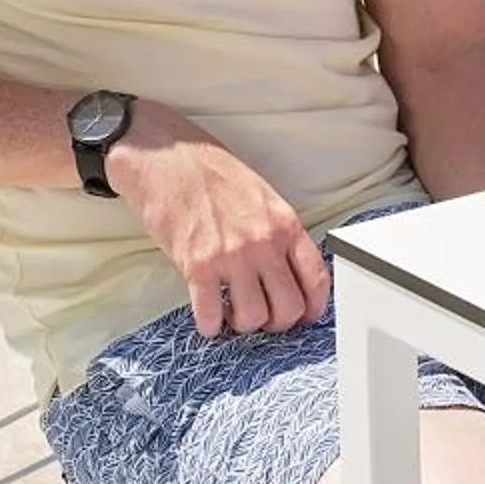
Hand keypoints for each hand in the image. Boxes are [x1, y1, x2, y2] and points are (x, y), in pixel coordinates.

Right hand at [106, 105, 331, 335]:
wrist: (168, 158)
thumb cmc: (213, 174)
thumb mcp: (263, 197)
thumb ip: (279, 233)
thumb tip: (289, 272)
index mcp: (284, 223)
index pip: (316, 278)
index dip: (312, 308)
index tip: (303, 316)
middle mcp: (263, 242)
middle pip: (288, 307)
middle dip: (276, 322)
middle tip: (262, 317)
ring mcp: (231, 256)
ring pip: (252, 318)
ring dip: (242, 324)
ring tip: (231, 311)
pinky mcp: (196, 266)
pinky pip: (210, 316)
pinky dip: (210, 325)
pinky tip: (208, 315)